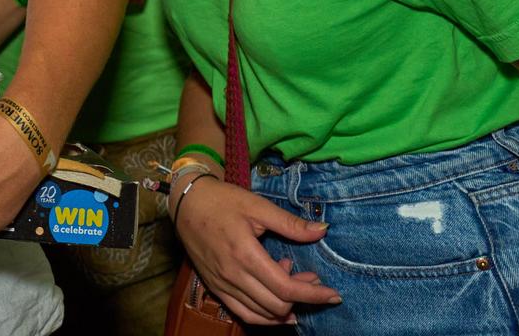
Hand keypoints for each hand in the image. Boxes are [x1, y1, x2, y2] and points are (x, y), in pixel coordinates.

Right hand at [174, 174, 340, 324]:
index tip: (333, 294)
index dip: (314, 294)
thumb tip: (323, 232)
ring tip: (295, 288)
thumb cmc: (222, 200)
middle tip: (312, 280)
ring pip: (261, 314)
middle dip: (303, 299)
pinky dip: (264, 317)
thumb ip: (290, 223)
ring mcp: (222, 284)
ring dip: (285, 308)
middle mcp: (233, 275)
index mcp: (245, 254)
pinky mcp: (215, 287)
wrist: (185, 202)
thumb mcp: (257, 206)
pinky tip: (277, 309)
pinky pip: (243, 313)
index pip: (286, 288)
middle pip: (277, 305)